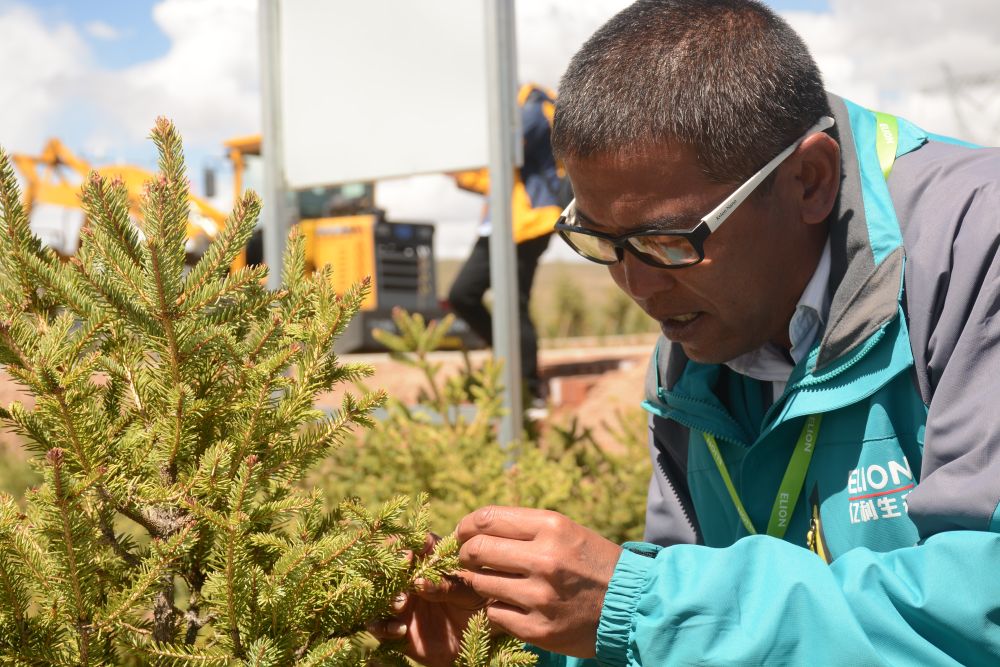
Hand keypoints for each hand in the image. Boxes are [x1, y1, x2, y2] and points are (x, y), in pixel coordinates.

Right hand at [368, 536, 490, 666]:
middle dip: (389, 572)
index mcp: (429, 558)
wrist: (480, 638)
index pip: (410, 542)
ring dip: (384, 596)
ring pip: (376, 592)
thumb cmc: (479, 603)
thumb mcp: (470, 591)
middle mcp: (410, 576)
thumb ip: (448, 585)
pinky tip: (400, 630)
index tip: (407, 556)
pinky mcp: (395, 625)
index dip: (403, 545)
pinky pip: (376, 624)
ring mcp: (401, 600)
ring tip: (401, 605)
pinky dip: (382, 626)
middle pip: (385, 565)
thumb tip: (421, 582)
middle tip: (403, 582)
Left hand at [455, 506, 622, 657]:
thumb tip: (475, 529)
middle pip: (477, 551)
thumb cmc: (593, 563)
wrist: (631, 606)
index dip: (466, 526)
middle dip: (465, 554)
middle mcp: (545, 559)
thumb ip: (525, 529)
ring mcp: (540, 597)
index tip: (463, 533)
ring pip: (480, 583)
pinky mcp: (538, 628)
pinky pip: (494, 613)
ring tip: (493, 581)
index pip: (486, 519)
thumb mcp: (566, 532)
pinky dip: (497, 608)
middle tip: (469, 559)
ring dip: (480, 582)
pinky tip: (513, 604)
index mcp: (552, 527)